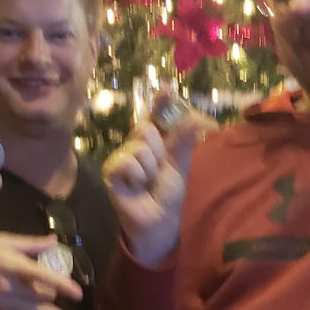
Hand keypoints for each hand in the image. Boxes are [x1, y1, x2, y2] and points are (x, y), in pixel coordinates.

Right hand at [0, 232, 85, 309]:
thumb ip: (29, 244)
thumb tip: (54, 243)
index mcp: (11, 264)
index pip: (42, 276)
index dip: (61, 284)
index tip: (78, 293)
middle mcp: (10, 287)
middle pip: (42, 297)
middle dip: (60, 298)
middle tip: (73, 299)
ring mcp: (3, 304)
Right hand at [101, 109, 211, 265]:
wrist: (159, 220)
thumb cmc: (168, 193)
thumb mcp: (180, 164)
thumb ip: (184, 140)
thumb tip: (198, 118)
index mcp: (154, 141)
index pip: (155, 116)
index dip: (160, 102)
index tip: (167, 89)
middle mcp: (135, 145)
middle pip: (145, 128)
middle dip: (158, 151)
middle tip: (157, 171)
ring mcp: (121, 157)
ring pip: (138, 146)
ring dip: (149, 168)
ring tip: (147, 183)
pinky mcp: (111, 171)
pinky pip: (126, 161)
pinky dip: (137, 175)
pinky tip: (135, 187)